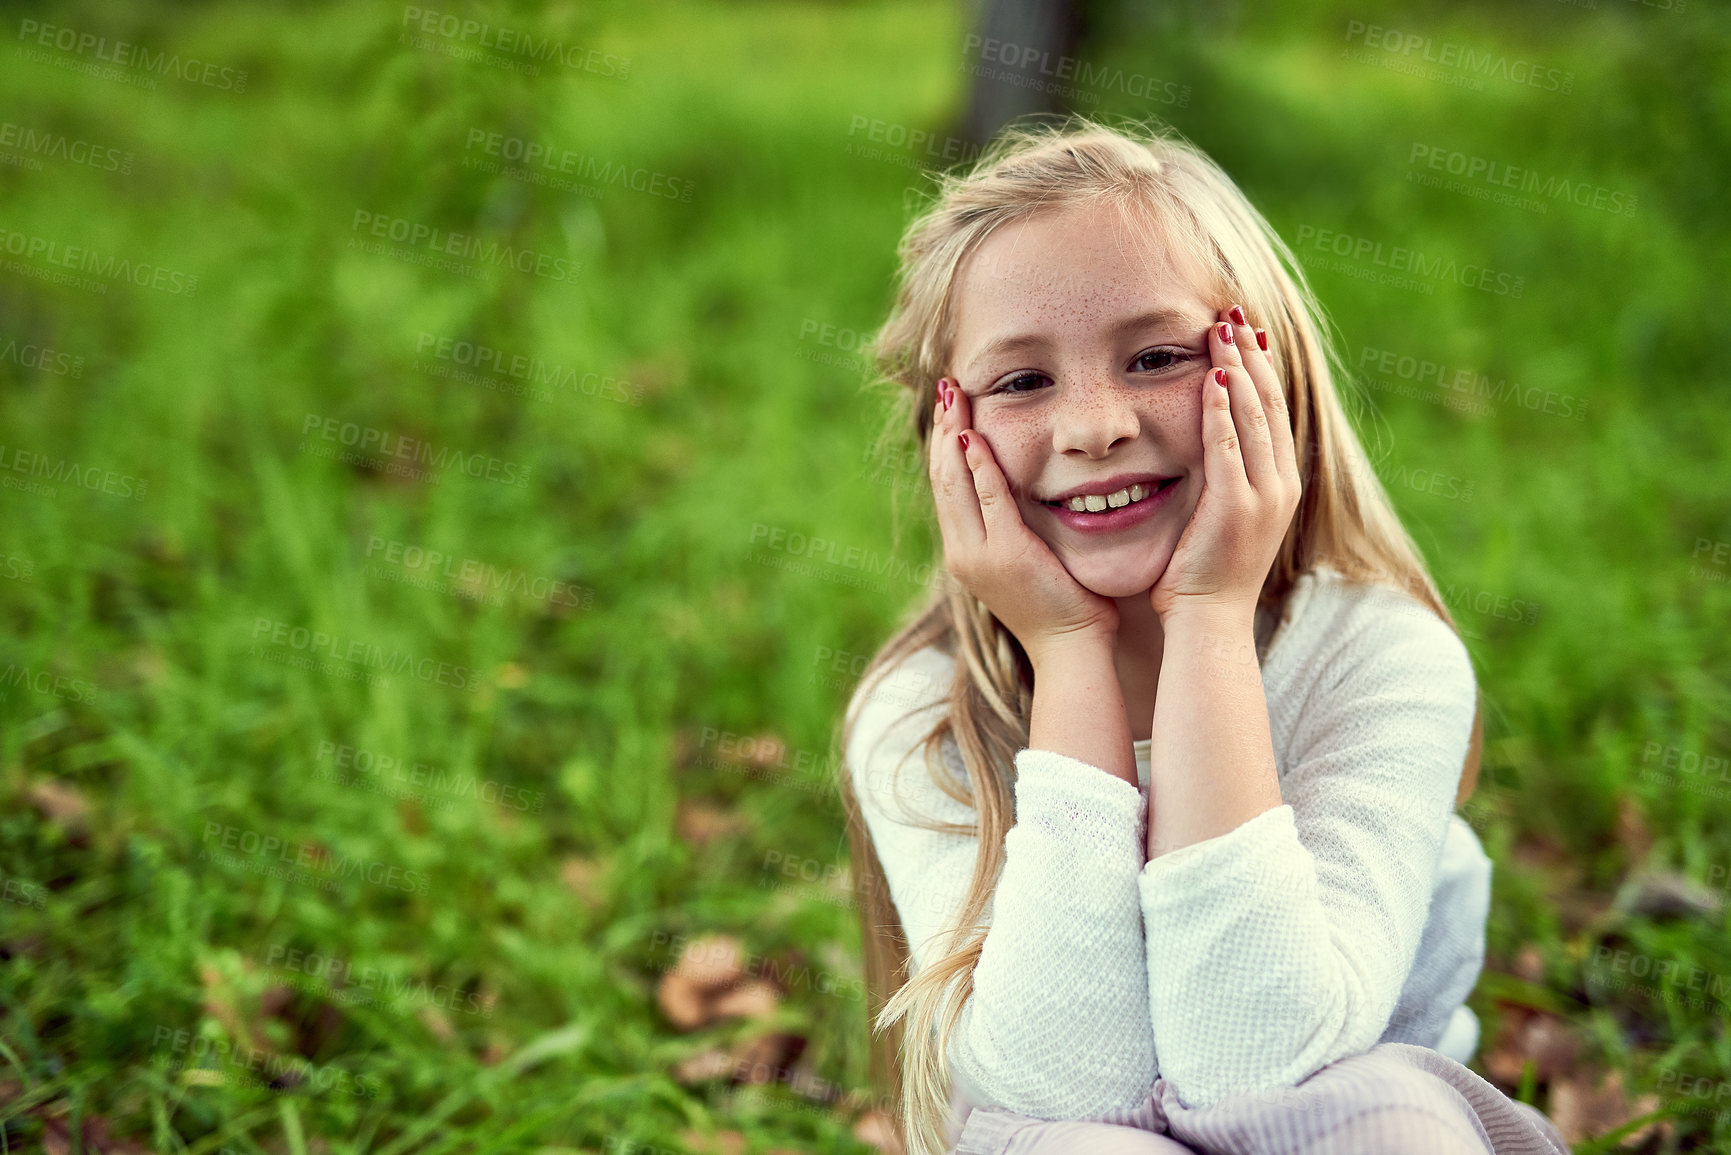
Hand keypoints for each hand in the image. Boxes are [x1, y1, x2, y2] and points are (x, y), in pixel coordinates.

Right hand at [929, 376, 1119, 663]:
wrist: (1072, 651)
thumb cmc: (1067, 606)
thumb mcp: (1034, 560)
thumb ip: (1022, 527)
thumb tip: (1030, 492)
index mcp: (967, 551)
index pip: (948, 485)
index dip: (946, 442)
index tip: (953, 405)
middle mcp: (963, 551)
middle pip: (941, 477)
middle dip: (943, 428)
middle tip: (948, 385)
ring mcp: (978, 555)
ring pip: (953, 484)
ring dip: (953, 435)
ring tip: (955, 396)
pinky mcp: (1004, 555)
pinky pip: (987, 501)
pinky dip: (978, 466)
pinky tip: (975, 436)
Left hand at [1149, 305, 1301, 622]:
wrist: (1208, 622)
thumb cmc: (1201, 575)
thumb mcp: (1220, 517)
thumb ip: (1221, 478)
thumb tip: (1207, 445)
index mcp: (1280, 484)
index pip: (1273, 411)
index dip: (1260, 367)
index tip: (1244, 330)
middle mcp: (1281, 484)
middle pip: (1270, 402)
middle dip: (1251, 354)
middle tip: (1232, 312)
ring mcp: (1263, 495)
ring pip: (1254, 415)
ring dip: (1238, 367)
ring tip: (1222, 327)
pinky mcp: (1237, 506)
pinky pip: (1229, 445)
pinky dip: (1222, 408)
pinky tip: (1212, 375)